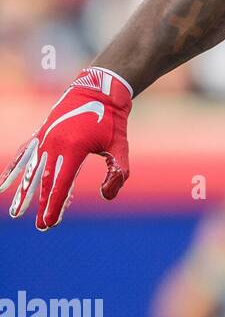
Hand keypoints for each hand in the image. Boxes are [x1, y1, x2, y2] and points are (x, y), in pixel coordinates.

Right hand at [2, 67, 132, 229]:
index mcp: (73, 149)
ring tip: (15, 212)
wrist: (99, 90)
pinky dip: (14, 169)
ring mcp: (44, 138)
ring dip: (24, 192)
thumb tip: (106, 197)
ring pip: (31, 170)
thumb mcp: (121, 147)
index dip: (54, 205)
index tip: (48, 223)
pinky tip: (3, 184)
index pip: (61, 184)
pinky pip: (24, 154)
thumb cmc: (112, 121)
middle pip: (45, 181)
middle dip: (42, 205)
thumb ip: (117, 172)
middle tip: (42, 226)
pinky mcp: (41, 134)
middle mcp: (54, 145)